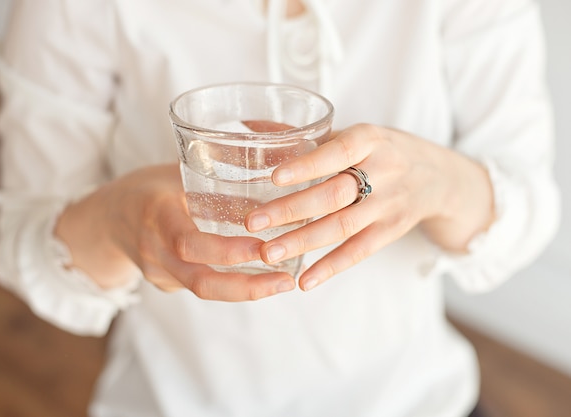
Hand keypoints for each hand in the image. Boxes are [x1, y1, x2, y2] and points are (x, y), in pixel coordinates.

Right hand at [55, 164, 295, 300]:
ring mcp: (158, 272)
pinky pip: (201, 287)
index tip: (264, 247)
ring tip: (283, 283)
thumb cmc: (147, 188)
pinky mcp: (166, 283)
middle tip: (285, 280)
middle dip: (247, 286)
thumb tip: (271, 184)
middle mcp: (154, 250)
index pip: (189, 243)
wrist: (105, 220)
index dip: (228, 250)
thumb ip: (213, 182)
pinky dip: (233, 285)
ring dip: (246, 291)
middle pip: (200, 281)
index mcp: (156, 216)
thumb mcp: (175, 175)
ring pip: (203, 290)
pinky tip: (262, 278)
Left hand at [245, 124, 494, 290]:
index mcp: (370, 139)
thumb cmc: (383, 151)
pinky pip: (360, 251)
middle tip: (253, 223)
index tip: (273, 178)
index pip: (338, 151)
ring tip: (268, 254)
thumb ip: (308, 136)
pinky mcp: (392, 231)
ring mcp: (390, 204)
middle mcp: (383, 171)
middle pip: (334, 194)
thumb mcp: (355, 135)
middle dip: (291, 210)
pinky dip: (331, 267)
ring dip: (303, 242)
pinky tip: (304, 280)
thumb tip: (248, 127)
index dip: (308, 165)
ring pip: (343, 226)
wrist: (441, 177)